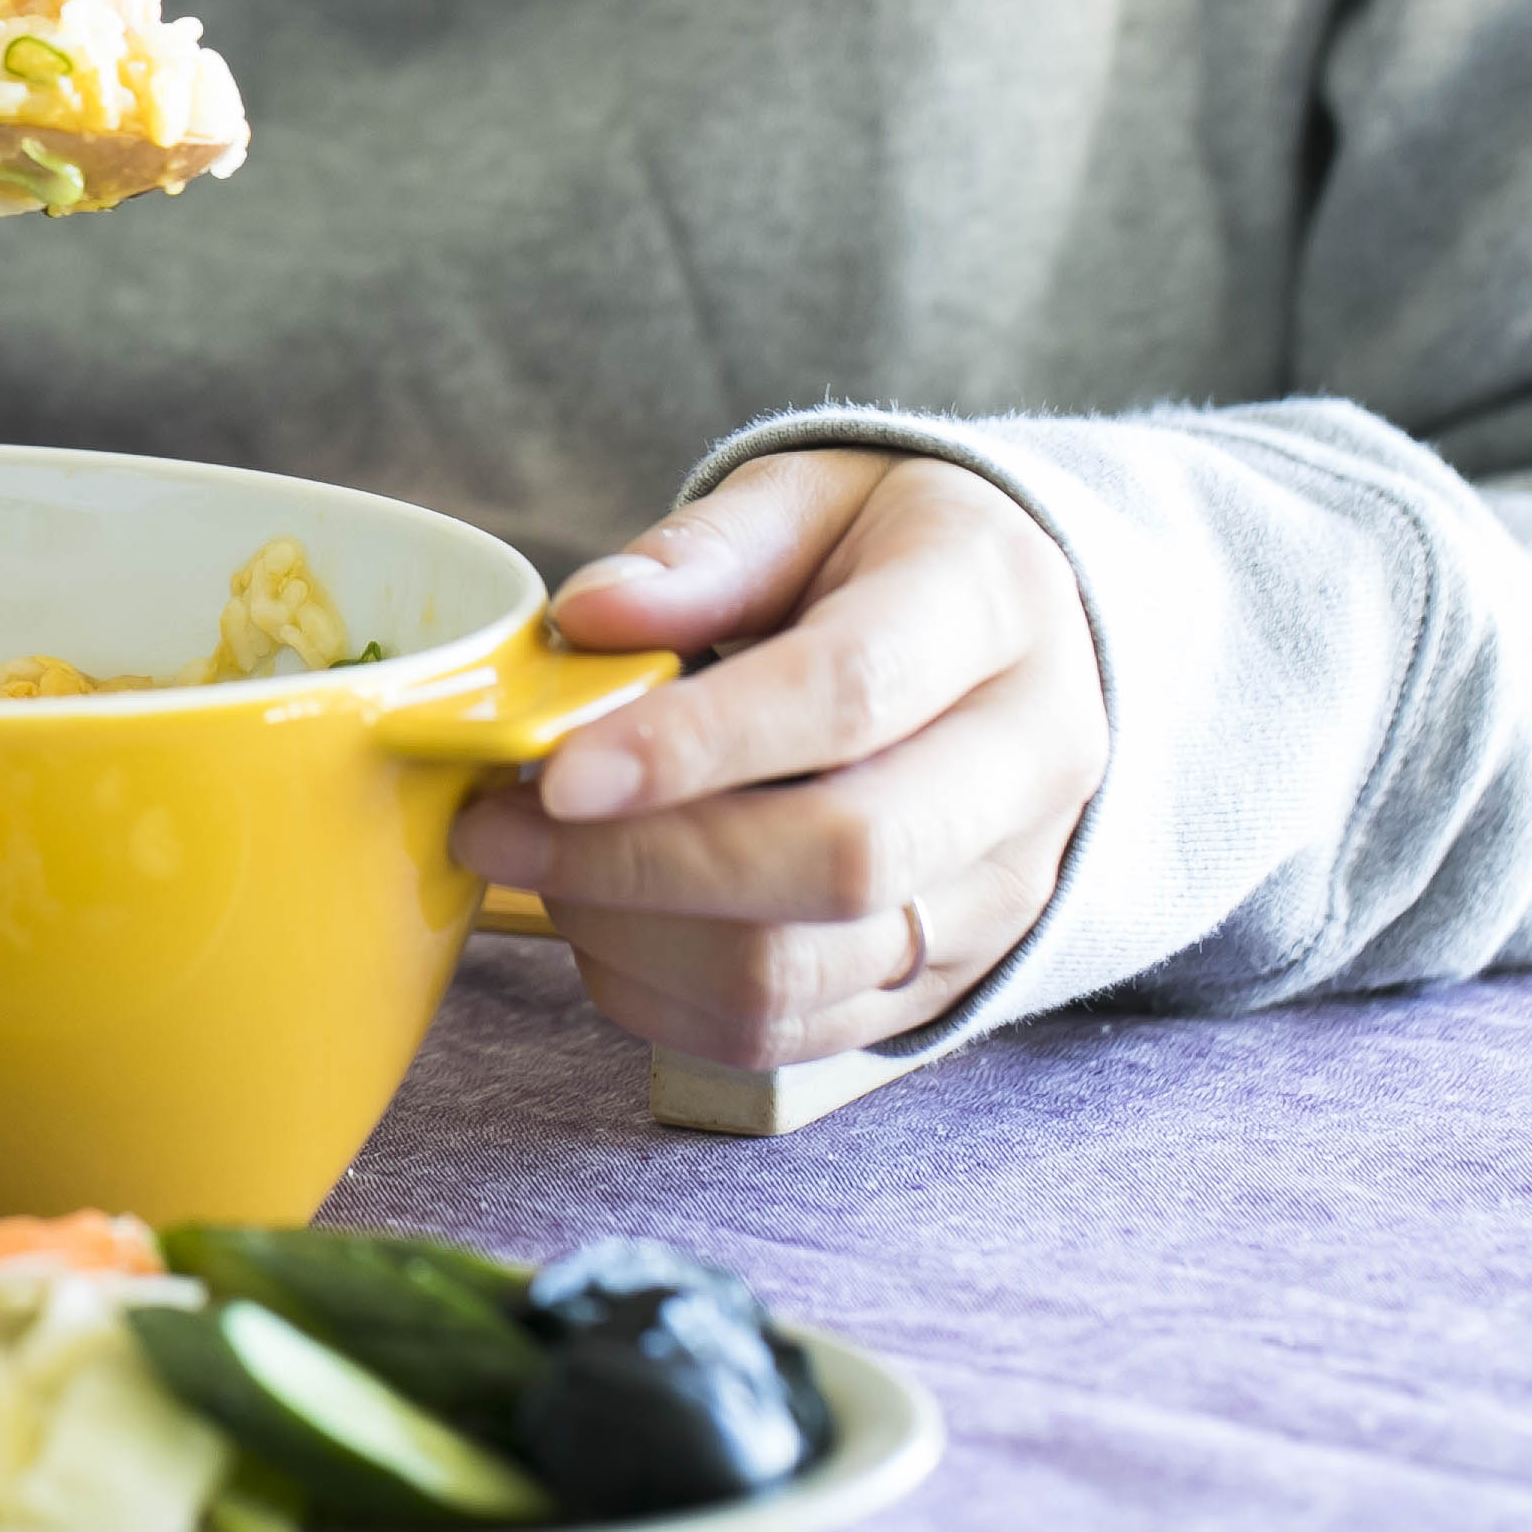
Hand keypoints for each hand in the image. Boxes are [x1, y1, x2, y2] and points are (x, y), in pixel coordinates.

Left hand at [451, 451, 1108, 1065]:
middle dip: (639, 860)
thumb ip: (709, 552)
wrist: (1028, 643)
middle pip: (838, 858)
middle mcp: (1030, 764)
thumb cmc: (890, 555)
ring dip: (632, 933)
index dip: (694, 745)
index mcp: (995, 608)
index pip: (850, 694)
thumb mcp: (813, 496)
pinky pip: (785, 1035)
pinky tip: (603, 918)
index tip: (560, 771)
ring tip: (540, 863)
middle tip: (501, 823)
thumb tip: (592, 614)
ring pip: (803, 971)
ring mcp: (1000, 891)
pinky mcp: (944, 978)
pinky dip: (659, 996)